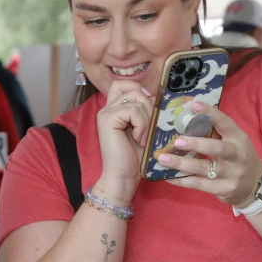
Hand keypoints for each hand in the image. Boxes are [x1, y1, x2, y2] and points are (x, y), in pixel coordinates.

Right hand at [95, 81, 153, 203]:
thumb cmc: (134, 157)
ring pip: (135, 99)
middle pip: (132, 88)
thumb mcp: (144, 129)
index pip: (123, 84)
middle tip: (147, 127)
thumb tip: (156, 97)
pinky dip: (141, 124)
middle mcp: (107, 108)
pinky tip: (138, 139)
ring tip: (143, 137)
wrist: (123, 177)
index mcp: (114, 109)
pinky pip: (132, 111)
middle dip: (147, 106)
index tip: (147, 109)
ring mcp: (106, 113)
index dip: (138, 89)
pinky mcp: (107, 120)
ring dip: (146, 119)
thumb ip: (145, 111)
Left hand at [161, 103, 261, 206]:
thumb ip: (216, 132)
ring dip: (182, 164)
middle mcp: (237, 156)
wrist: (255, 186)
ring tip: (163, 159)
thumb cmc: (239, 158)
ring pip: (203, 169)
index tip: (193, 105)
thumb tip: (189, 115)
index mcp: (239, 139)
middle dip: (196, 144)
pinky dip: (182, 181)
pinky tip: (168, 177)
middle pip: (216, 149)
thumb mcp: (234, 142)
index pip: (225, 123)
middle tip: (177, 141)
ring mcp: (231, 174)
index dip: (210, 113)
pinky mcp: (224, 189)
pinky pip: (199, 184)